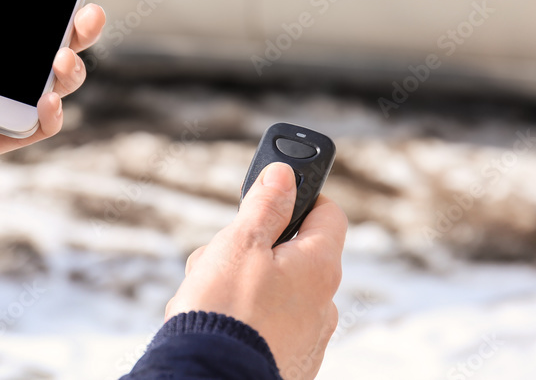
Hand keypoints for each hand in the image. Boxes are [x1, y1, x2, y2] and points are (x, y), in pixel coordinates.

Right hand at [165, 163, 346, 379]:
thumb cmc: (225, 312)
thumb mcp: (240, 243)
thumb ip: (265, 205)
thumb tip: (284, 174)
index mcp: (319, 267)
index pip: (329, 213)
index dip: (300, 197)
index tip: (271, 196)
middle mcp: (323, 304)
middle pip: (291, 253)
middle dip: (252, 247)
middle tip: (220, 256)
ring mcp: (307, 338)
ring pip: (272, 290)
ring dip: (239, 284)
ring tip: (206, 297)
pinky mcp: (288, 362)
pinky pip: (266, 324)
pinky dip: (243, 318)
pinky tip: (217, 325)